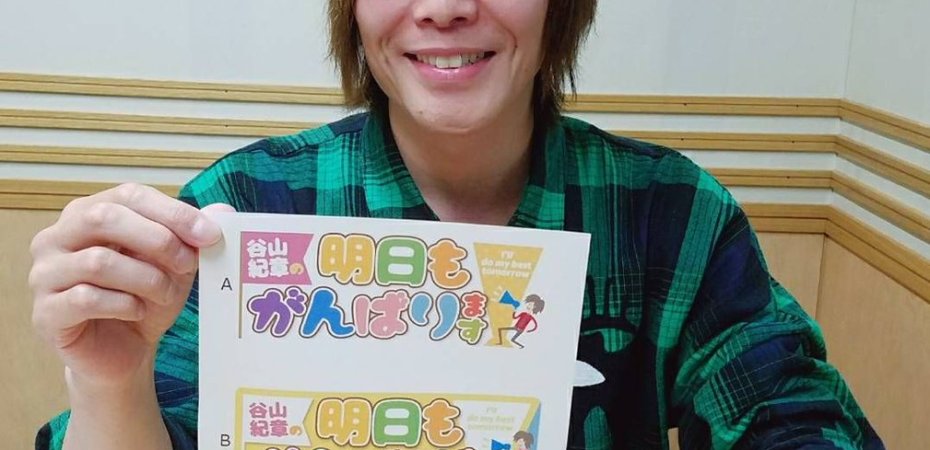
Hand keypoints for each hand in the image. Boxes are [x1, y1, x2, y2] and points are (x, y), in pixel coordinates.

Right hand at [29, 183, 232, 388]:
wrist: (124, 352)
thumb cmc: (145, 298)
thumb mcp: (176, 263)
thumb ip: (195, 235)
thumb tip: (224, 210)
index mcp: (88, 213)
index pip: (128, 195)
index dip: (172, 212)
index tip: (209, 234)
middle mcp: (56, 238)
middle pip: (104, 218)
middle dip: (157, 240)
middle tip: (189, 264)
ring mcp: (44, 274)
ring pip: (98, 261)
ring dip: (145, 278)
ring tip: (165, 293)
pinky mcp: (45, 312)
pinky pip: (86, 298)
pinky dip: (123, 305)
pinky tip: (137, 312)